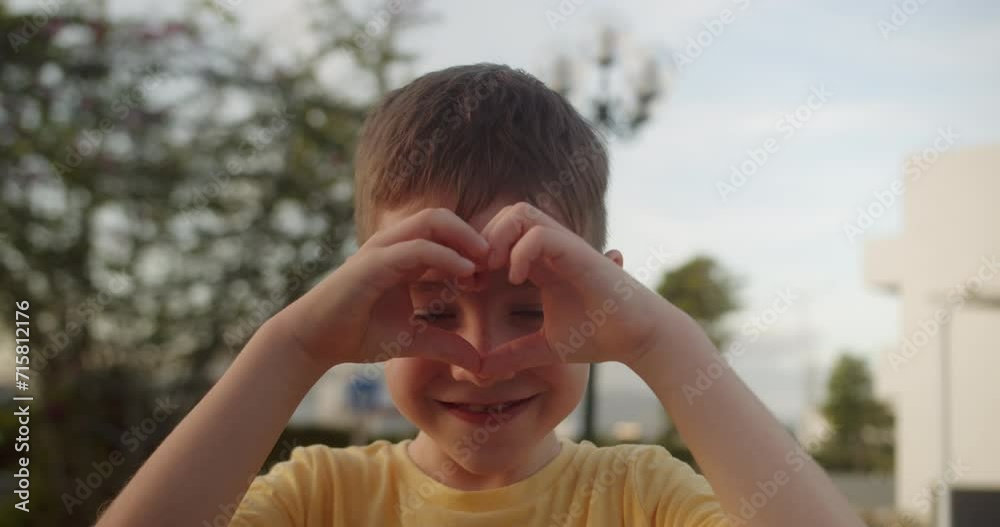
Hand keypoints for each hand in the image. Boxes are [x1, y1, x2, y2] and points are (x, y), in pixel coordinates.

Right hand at [268, 208, 489, 371]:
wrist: (314, 341)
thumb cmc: (358, 334)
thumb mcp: (412, 340)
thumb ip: (445, 344)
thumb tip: (479, 363)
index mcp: (404, 256)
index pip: (445, 235)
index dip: (473, 249)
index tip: (493, 277)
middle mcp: (394, 245)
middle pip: (443, 218)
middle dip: (474, 234)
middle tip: (498, 260)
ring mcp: (383, 249)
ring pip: (432, 221)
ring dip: (464, 237)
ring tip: (486, 261)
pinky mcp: (374, 262)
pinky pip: (417, 248)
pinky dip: (445, 256)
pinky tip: (466, 272)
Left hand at [477, 202, 667, 375]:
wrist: (637, 337)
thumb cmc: (598, 336)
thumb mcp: (543, 347)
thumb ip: (512, 355)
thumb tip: (479, 372)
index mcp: (540, 262)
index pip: (498, 236)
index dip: (476, 255)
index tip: (467, 287)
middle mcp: (550, 247)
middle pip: (505, 214)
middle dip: (481, 240)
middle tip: (475, 277)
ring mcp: (564, 246)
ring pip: (520, 212)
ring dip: (498, 238)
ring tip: (493, 271)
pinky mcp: (578, 253)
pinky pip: (540, 234)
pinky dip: (521, 251)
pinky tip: (517, 279)